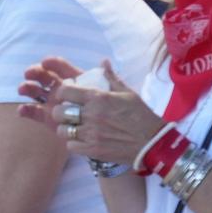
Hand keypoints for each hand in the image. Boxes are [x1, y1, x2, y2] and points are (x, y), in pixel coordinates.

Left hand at [19, 58, 163, 165]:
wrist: (152, 143)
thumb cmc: (141, 116)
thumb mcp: (127, 93)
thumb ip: (111, 77)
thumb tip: (103, 62)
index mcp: (98, 98)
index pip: (65, 91)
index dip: (63, 93)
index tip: (68, 96)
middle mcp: (91, 115)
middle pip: (59, 112)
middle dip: (60, 112)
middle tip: (67, 113)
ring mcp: (91, 134)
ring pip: (62, 130)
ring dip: (66, 128)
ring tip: (73, 127)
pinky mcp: (93, 150)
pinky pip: (71, 146)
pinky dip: (74, 143)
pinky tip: (81, 140)